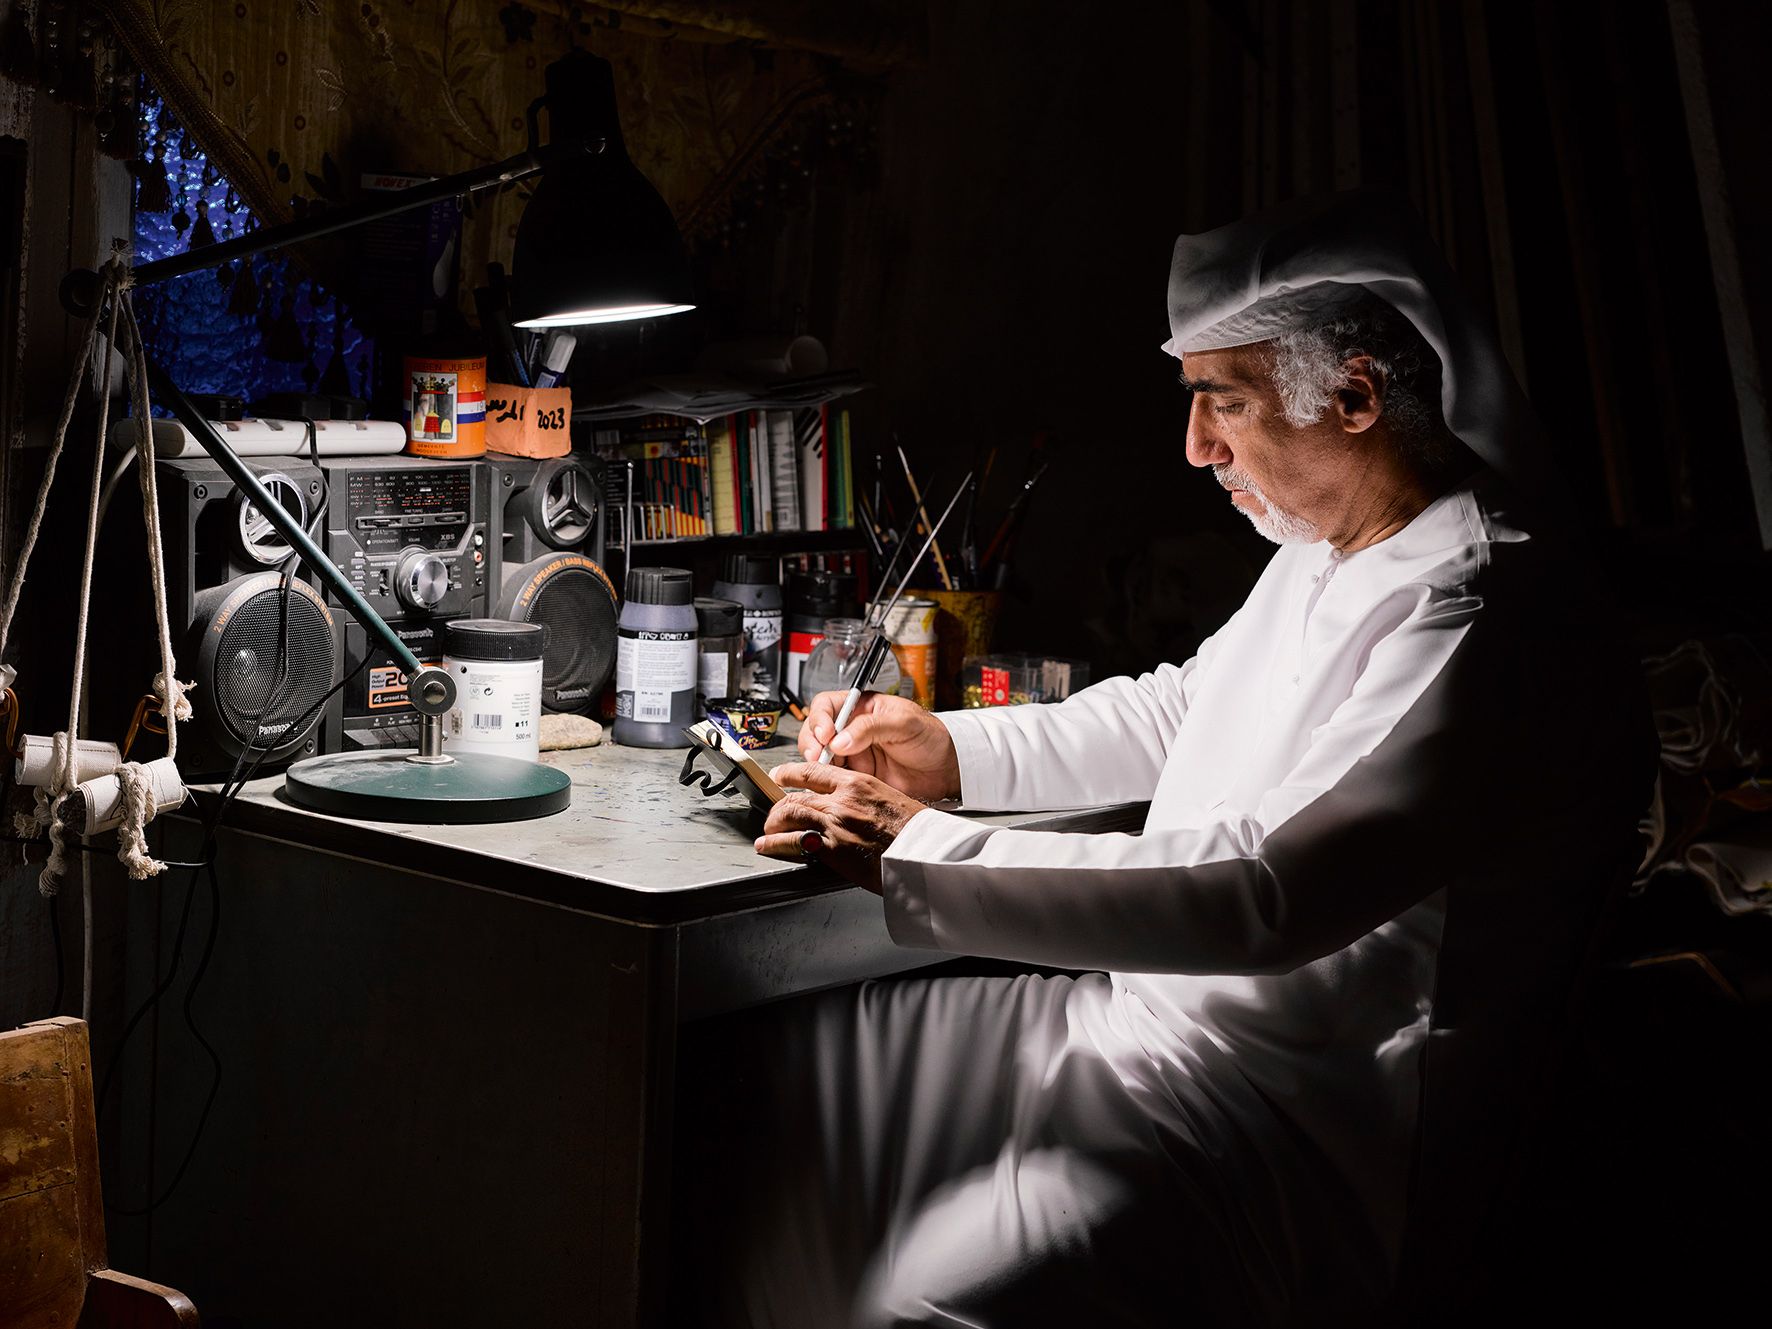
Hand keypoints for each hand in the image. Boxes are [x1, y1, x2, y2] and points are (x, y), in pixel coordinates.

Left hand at [755, 762, 929, 892]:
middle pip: (796, 795)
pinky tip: (769, 846)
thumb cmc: (918, 832)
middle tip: (773, 812)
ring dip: (774, 823)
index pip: (814, 772)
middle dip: (778, 805)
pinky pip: (794, 842)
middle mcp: (843, 800)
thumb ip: (865, 800)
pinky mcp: (832, 849)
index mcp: (859, 783)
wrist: (927, 853)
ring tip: (767, 832)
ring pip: (790, 814)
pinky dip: (776, 843)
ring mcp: (835, 823)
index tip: (781, 776)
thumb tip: (853, 809)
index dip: (791, 773)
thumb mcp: (891, 800)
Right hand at [796, 690, 960, 802]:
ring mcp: (852, 754)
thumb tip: (840, 740)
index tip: (826, 734)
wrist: (945, 769)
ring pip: (820, 755)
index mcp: (862, 708)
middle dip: (811, 742)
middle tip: (818, 756)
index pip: (827, 706)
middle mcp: (852, 729)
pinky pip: (833, 778)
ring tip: (826, 770)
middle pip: (816, 730)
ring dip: (817, 763)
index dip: (820, 718)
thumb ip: (871, 728)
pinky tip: (833, 782)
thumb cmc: (930, 737)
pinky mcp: (856, 776)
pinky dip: (827, 780)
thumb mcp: (903, 723)